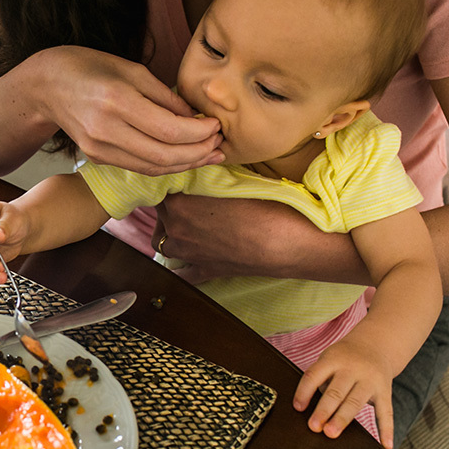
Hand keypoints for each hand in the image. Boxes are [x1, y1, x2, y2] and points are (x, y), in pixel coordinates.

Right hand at [33, 46, 223, 174]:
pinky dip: (166, 165)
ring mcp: (99, 148)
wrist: (47, 84)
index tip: (217, 125)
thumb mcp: (132, 70)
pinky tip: (184, 156)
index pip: (169, 129)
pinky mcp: (96, 157)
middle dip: (199, 153)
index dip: (200, 133)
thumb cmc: (91, 68)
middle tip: (220, 143)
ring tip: (210, 154)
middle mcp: (106, 129)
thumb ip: (166, 98)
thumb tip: (196, 119)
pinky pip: (139, 167)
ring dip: (187, 164)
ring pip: (154, 168)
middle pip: (165, 155)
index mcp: (117, 100)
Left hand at [155, 193, 351, 281]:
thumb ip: (205, 181)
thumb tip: (196, 174)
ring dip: (169, 232)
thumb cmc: (266, 206)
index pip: (160, 188)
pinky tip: (187, 259)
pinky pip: (181, 273)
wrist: (288, 243)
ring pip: (163, 243)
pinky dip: (180, 267)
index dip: (170, 182)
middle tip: (188, 197)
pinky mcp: (205, 271)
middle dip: (169, 205)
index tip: (180, 179)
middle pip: (160, 214)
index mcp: (179, 205)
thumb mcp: (231, 183)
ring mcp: (189, 255)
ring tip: (186, 223)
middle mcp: (177, 231)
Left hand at [293, 337, 395, 448]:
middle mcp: (352, 368)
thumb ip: (320, 379)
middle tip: (314, 426)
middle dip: (324, 410)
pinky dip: (387, 429)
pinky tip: (386, 445)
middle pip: (336, 391)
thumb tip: (310, 410)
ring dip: (342, 419)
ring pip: (355, 402)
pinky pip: (386, 412)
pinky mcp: (385, 391)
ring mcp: (370, 380)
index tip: (298, 408)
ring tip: (331, 433)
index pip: (314, 375)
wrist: (376, 344)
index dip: (304, 391)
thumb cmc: (344, 358)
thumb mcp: (329, 358)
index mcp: (333, 359)